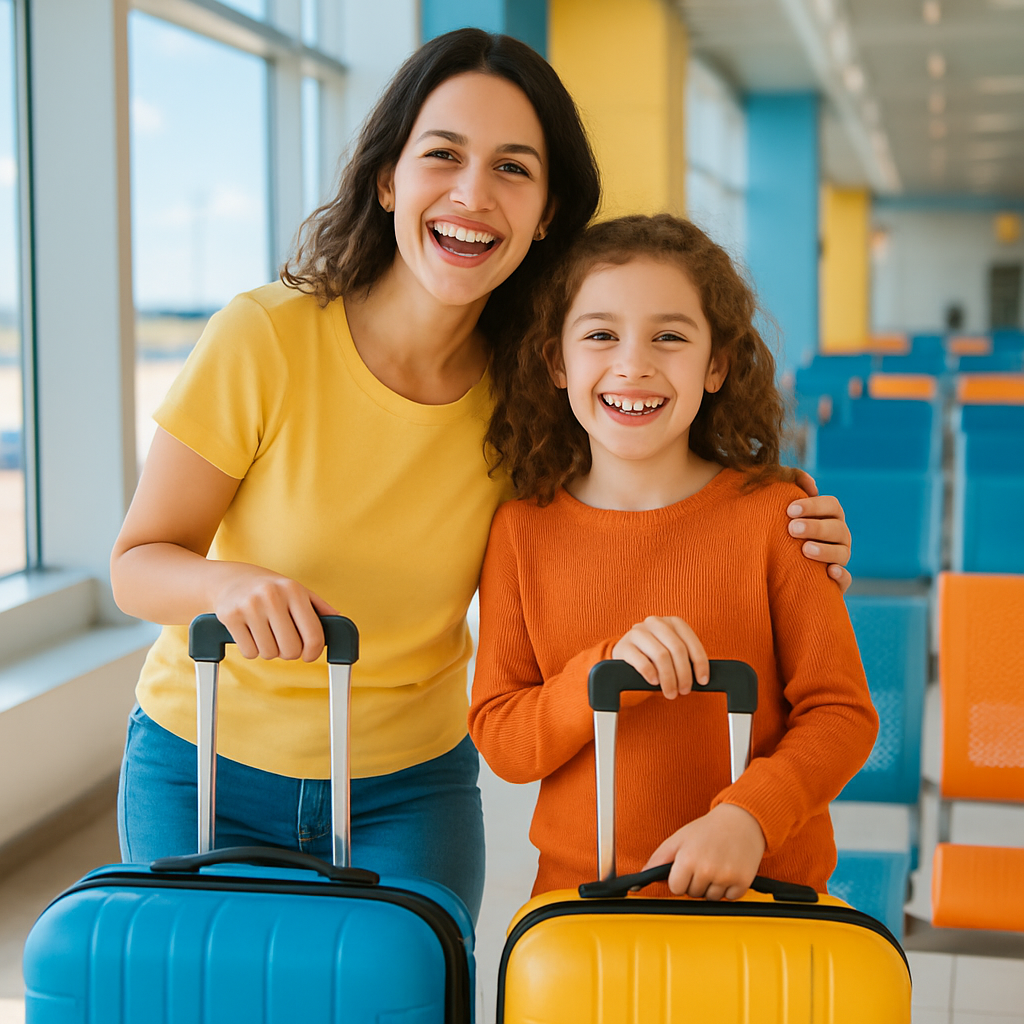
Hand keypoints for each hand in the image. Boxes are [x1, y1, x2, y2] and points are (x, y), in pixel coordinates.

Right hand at [213, 564, 338, 661]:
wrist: (229, 579)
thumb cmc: (269, 588)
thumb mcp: (296, 590)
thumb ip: (319, 607)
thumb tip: (339, 622)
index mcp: (294, 590)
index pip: (313, 635)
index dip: (314, 652)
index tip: (309, 654)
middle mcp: (272, 596)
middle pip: (291, 649)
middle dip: (290, 652)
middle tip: (284, 642)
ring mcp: (249, 606)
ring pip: (269, 653)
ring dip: (270, 651)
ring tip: (267, 634)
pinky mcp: (230, 616)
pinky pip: (249, 652)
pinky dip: (252, 650)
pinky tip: (251, 634)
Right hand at [611, 616, 708, 698]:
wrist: (627, 656)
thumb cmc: (655, 657)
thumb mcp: (672, 653)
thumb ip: (686, 659)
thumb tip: (702, 678)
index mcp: (671, 622)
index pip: (690, 641)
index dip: (700, 663)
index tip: (703, 680)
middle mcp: (655, 623)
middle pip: (677, 649)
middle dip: (684, 674)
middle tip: (684, 691)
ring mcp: (638, 632)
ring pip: (661, 655)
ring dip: (669, 678)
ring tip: (670, 692)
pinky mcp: (624, 646)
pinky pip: (641, 662)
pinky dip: (651, 674)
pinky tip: (654, 682)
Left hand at [642, 803, 765, 899]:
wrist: (742, 821)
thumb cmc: (709, 829)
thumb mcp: (679, 838)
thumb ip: (658, 858)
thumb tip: (643, 874)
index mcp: (688, 859)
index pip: (676, 888)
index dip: (679, 879)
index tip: (686, 868)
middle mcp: (706, 870)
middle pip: (693, 894)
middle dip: (696, 881)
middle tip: (704, 861)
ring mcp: (725, 877)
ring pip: (711, 898)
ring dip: (712, 886)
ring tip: (716, 864)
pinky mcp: (742, 882)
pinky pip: (730, 898)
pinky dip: (729, 888)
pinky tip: (728, 869)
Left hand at [790, 470, 851, 593]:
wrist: (779, 567)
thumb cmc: (783, 529)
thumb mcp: (786, 508)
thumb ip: (794, 485)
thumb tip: (810, 485)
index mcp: (831, 516)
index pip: (831, 506)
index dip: (813, 506)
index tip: (790, 509)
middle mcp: (840, 536)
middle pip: (837, 528)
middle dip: (815, 527)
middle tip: (792, 529)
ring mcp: (840, 559)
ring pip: (842, 553)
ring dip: (825, 551)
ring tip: (805, 549)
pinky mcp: (837, 582)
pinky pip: (846, 580)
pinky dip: (841, 576)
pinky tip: (830, 571)